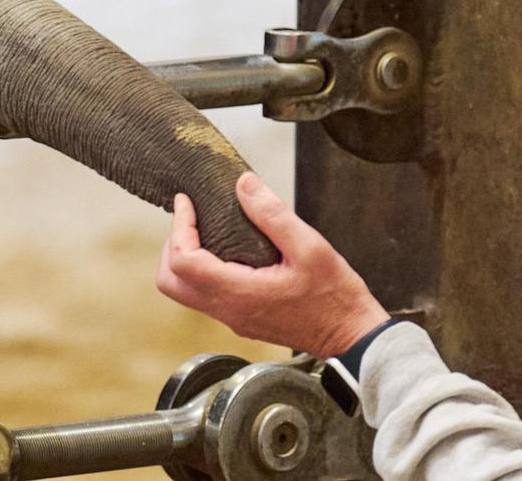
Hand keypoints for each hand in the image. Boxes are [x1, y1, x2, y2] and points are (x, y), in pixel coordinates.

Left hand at [156, 172, 390, 357]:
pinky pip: (206, 296)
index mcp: (239, 293)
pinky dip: (202, 270)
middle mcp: (229, 310)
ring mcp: (234, 318)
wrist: (351, 337)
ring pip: (185, 291)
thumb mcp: (310, 247)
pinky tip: (224, 249)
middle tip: (189, 217)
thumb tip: (243, 185)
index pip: (183, 262)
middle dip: (172, 245)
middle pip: (171, 282)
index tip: (186, 202)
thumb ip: (273, 215)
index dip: (178, 227)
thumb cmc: (336, 297)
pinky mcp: (242, 319)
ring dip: (185, 258)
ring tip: (203, 229)